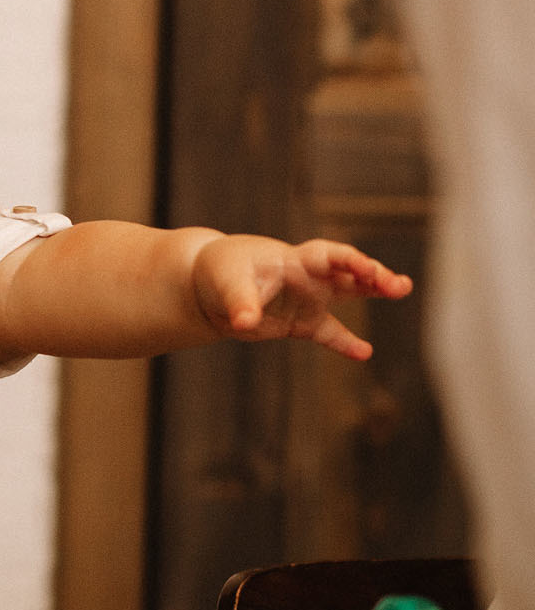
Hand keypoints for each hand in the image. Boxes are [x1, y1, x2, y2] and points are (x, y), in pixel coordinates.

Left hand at [191, 236, 412, 359]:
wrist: (207, 287)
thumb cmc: (221, 273)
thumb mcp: (228, 284)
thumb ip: (240, 302)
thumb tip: (244, 322)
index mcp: (293, 260)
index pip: (329, 256)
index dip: (350, 262)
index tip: (368, 269)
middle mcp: (308, 276)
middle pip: (349, 271)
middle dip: (375, 275)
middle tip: (399, 286)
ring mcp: (307, 299)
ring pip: (348, 293)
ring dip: (373, 291)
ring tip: (401, 291)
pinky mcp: (301, 323)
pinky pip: (330, 333)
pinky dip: (345, 343)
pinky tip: (364, 353)